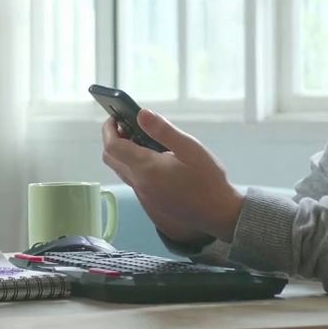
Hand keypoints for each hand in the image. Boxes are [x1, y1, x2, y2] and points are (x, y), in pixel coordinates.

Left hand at [100, 110, 244, 242]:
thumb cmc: (208, 180)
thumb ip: (163, 131)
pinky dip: (133, 166)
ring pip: (120, 170)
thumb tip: (141, 114)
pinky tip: (155, 160)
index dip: (110, 128)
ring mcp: (143, 195)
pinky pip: (132, 180)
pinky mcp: (149, 202)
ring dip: (123, 153)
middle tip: (128, 127)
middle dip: (112, 139)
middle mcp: (139, 183)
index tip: (117, 116)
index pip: (113, 146)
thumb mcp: (190, 148)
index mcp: (146, 168)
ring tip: (143, 140)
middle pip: (110, 159)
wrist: (218, 214)